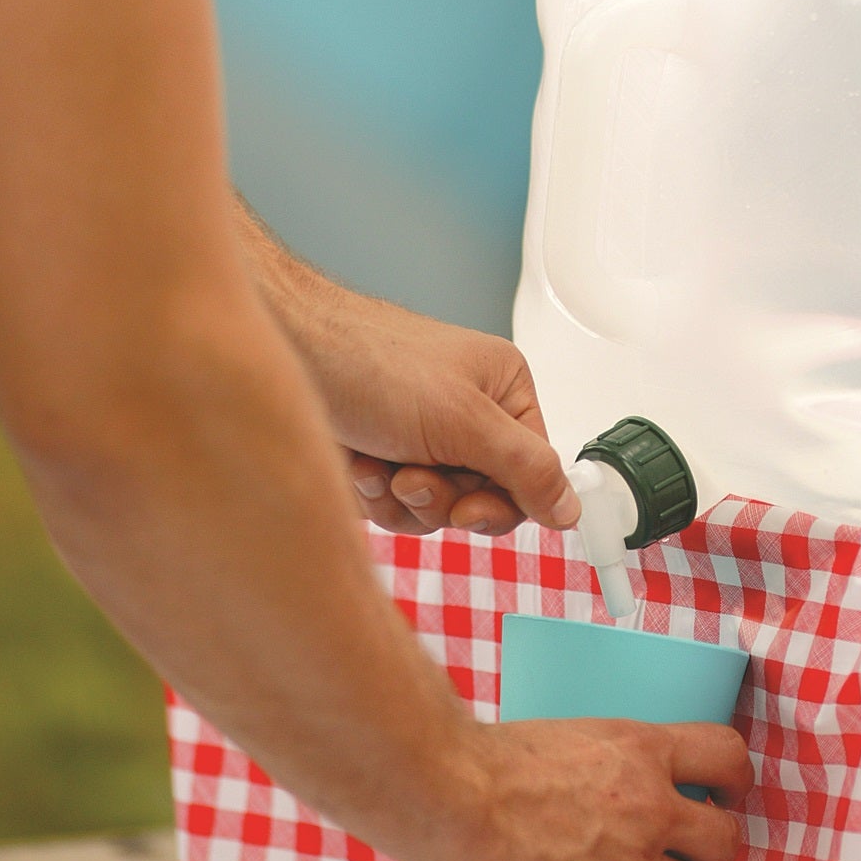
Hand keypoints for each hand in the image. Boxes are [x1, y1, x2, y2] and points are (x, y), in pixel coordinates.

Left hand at [238, 221, 579, 537]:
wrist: (288, 351)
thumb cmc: (368, 361)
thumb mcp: (463, 420)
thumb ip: (526, 468)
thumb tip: (572, 508)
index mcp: (504, 390)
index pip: (532, 475)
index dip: (499, 503)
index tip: (466, 509)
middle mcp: (468, 414)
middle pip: (481, 500)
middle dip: (439, 497)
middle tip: (410, 476)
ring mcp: (423, 437)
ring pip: (433, 510)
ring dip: (399, 497)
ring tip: (376, 461)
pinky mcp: (382, 456)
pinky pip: (393, 507)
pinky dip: (371, 494)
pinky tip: (355, 460)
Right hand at [425, 718, 753, 860]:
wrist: (447, 800)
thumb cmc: (482, 768)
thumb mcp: (565, 742)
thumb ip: (602, 772)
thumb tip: (609, 797)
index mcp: (641, 750)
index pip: (728, 757)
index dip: (732, 785)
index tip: (720, 801)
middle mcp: (650, 808)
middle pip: (725, 842)